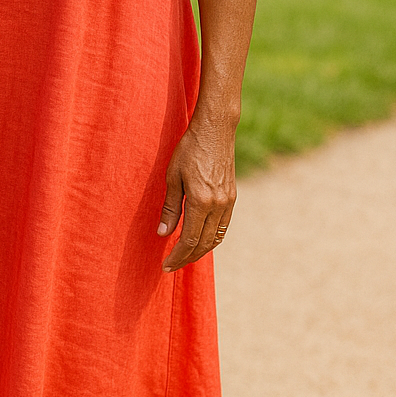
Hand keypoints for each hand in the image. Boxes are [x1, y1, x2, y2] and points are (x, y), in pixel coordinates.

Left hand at [157, 118, 235, 271]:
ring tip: (184, 257)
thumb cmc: (189, 149)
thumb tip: (163, 233)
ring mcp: (228, 202)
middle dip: (187, 258)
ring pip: (215, 238)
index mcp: (201, 201)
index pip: (189, 240)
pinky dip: (211, 238)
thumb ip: (170, 207)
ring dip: (200, 251)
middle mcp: (218, 206)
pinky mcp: (232, 197)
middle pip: (203, 244)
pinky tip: (200, 240)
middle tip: (172, 266)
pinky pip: (222, 227)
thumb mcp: (172, 177)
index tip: (165, 265)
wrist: (215, 130)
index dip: (177, 256)